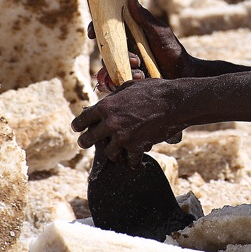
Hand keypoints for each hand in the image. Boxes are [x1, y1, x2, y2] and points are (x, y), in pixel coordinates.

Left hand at [72, 76, 188, 167]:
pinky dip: (133, 163)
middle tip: (84, 143)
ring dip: (112, 154)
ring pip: (109, 153)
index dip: (78, 124)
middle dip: (85, 142)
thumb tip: (108, 100)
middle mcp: (111, 123)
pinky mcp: (137, 146)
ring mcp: (123, 136)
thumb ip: (116, 96)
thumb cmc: (154, 90)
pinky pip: (130, 161)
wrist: (174, 102)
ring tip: (114, 155)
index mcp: (107, 106)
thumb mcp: (130, 86)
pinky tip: (134, 165)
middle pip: (89, 138)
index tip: (76, 128)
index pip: (84, 118)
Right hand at [89, 0, 200, 93]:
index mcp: (129, 34)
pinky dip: (115, 85)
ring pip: (109, 68)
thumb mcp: (160, 33)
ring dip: (120, 72)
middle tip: (137, 61)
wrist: (181, 75)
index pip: (107, 28)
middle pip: (106, 51)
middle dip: (118, 57)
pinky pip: (111, 82)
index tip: (92, 33)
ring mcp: (124, 64)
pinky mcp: (125, 80)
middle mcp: (124, 48)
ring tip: (140, 75)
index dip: (96, 28)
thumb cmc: (172, 51)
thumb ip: (145, 18)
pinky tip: (132, 84)